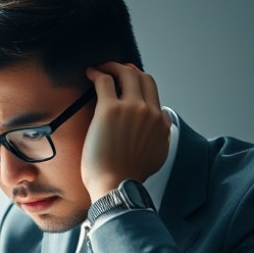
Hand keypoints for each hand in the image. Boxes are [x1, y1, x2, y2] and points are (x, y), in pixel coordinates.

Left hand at [82, 62, 170, 201]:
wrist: (116, 185)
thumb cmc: (130, 175)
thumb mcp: (159, 154)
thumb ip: (163, 135)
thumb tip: (163, 123)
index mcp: (160, 121)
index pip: (152, 89)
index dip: (138, 80)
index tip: (126, 79)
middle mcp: (149, 111)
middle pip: (141, 76)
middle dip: (126, 69)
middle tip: (112, 70)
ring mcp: (131, 108)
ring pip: (125, 73)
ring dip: (111, 67)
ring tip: (99, 69)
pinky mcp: (109, 109)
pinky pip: (105, 81)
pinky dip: (97, 73)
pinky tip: (90, 74)